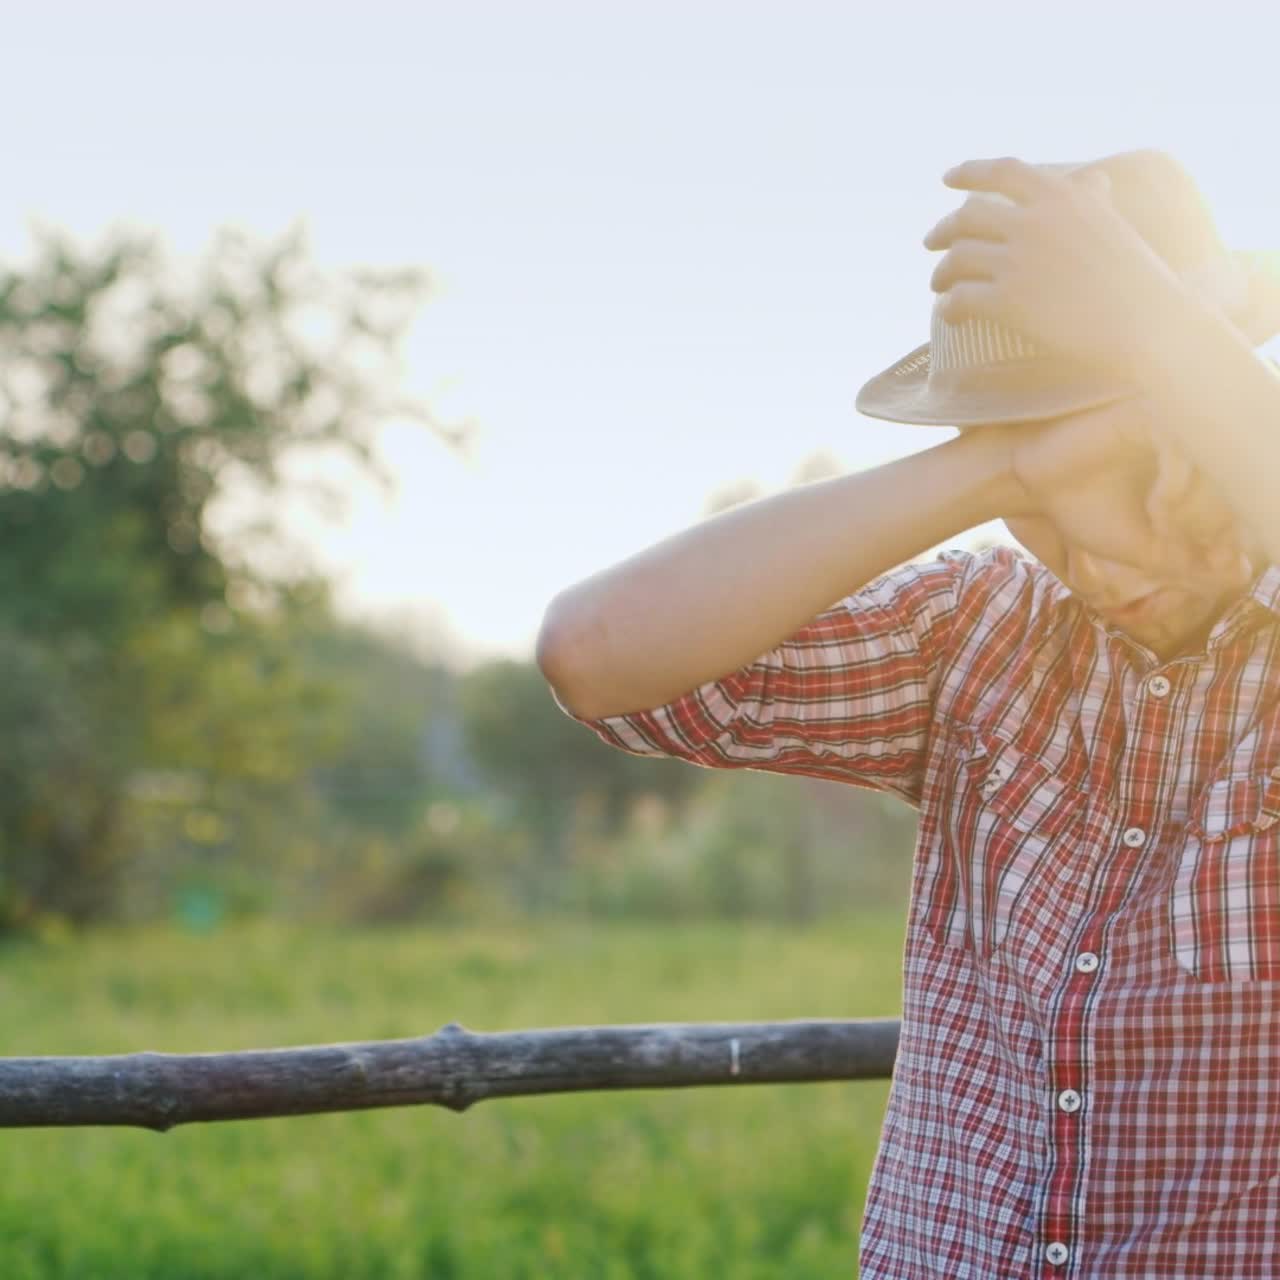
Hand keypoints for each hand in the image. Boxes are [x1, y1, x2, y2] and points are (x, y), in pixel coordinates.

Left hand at [924, 155, 1191, 376]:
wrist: (1148, 325)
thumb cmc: (1137, 279)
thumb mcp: (1114, 222)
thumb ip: (1092, 200)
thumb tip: (1090, 181)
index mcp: (1061, 196)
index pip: (1003, 172)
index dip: (970, 172)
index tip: (947, 178)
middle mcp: (1034, 221)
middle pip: (967, 218)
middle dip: (942, 230)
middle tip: (930, 242)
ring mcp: (1018, 261)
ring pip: (957, 259)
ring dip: (942, 273)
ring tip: (940, 286)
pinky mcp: (1007, 301)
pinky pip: (959, 299)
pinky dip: (949, 307)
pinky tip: (949, 315)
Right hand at [1001, 403, 1247, 589]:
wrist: (1029, 484)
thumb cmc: (1081, 508)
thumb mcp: (1141, 548)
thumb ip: (1186, 561)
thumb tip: (1238, 575)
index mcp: (1190, 466)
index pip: (1240, 493)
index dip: (1233, 532)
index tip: (1209, 559)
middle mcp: (1187, 437)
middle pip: (1237, 476)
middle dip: (1218, 522)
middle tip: (1183, 544)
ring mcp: (1169, 420)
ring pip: (1218, 460)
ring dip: (1202, 505)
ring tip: (1164, 526)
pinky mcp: (1147, 411)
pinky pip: (1187, 442)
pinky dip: (1182, 482)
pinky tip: (1158, 506)